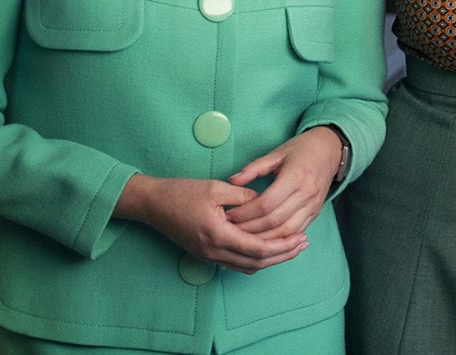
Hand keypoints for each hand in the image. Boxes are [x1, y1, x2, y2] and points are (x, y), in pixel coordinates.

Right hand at [114, 174, 305, 272]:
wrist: (152, 204)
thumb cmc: (181, 192)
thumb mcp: (216, 188)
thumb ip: (244, 196)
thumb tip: (267, 202)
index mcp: (218, 234)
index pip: (257, 249)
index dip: (282, 246)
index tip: (301, 237)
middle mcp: (213, 251)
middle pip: (256, 263)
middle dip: (283, 255)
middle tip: (303, 244)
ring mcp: (208, 255)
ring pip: (247, 267)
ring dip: (271, 259)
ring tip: (291, 247)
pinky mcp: (206, 254)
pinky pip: (236, 264)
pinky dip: (255, 259)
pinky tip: (268, 249)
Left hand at [224, 126, 341, 239]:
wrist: (329, 151)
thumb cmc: (301, 150)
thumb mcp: (276, 153)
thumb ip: (254, 168)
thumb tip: (232, 180)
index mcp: (296, 176)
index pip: (267, 203)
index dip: (246, 212)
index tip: (230, 214)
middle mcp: (307, 193)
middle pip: (275, 220)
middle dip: (251, 228)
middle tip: (231, 229)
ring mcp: (313, 205)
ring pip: (286, 231)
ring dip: (264, 238)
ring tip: (245, 238)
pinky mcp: (315, 212)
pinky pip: (296, 231)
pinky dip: (279, 239)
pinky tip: (264, 239)